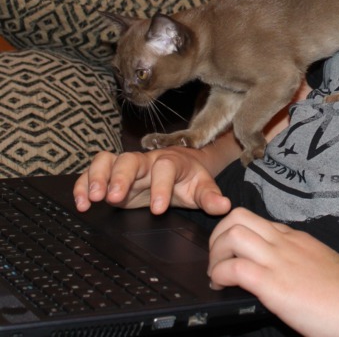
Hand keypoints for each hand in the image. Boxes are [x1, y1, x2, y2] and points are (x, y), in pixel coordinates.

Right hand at [73, 147, 231, 215]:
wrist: (179, 165)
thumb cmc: (188, 178)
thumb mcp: (201, 187)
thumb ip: (210, 197)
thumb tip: (224, 206)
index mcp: (169, 162)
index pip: (164, 170)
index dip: (160, 187)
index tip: (157, 209)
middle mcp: (145, 161)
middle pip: (130, 161)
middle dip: (121, 178)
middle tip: (115, 197)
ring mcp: (125, 166)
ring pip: (107, 161)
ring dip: (97, 177)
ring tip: (93, 198)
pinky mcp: (110, 174)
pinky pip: (92, 172)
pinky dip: (83, 184)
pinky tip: (81, 202)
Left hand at [208, 208, 338, 336]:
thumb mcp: (321, 266)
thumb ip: (299, 262)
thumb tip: (282, 274)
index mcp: (295, 238)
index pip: (255, 220)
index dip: (234, 233)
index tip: (230, 252)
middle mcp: (284, 242)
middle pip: (238, 216)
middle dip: (218, 235)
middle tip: (216, 259)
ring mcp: (279, 260)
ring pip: (232, 233)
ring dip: (215, 252)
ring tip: (216, 273)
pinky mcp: (275, 284)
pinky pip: (235, 267)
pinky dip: (220, 273)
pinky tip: (221, 286)